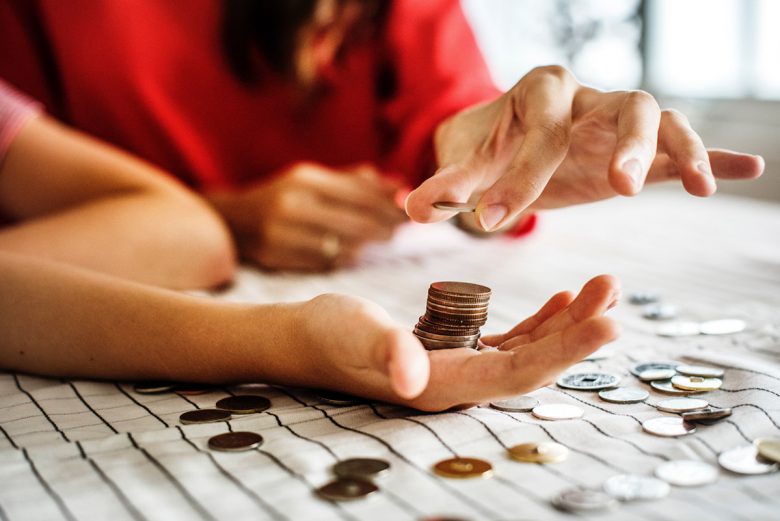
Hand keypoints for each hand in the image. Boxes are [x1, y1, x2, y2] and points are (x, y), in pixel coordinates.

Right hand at [211, 162, 406, 270]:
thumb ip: (356, 181)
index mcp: (305, 180)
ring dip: (367, 245)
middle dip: (384, 227)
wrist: (233, 220)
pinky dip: (344, 258)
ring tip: (381, 239)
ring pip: (342, 246)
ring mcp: (283, 234)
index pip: (359, 194)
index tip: (408, 211)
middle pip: (355, 222)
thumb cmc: (283, 197)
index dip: (388, 205)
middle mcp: (292, 205)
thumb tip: (400, 185)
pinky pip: (324, 262)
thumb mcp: (313, 180)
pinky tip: (353, 253)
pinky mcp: (277, 257)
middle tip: (401, 230)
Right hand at [295, 274, 619, 410]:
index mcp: (443, 385)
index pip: (518, 374)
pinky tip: (562, 301)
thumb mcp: (354, 334)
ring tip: (601, 289)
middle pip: (535, 363)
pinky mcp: (455, 351)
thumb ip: (386, 352)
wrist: (307, 337)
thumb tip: (412, 377)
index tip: (608, 324)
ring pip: (528, 350)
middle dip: (579, 332)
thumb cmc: (326, 335)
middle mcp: (460, 384)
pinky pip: (509, 340)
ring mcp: (460, 368)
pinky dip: (540, 321)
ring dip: (567, 323)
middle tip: (614, 292)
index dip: (566, 352)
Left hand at [405, 66, 764, 230]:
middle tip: (619, 188)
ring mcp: (615, 119)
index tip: (493, 222)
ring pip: (661, 118)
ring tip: (696, 186)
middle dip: (625, 144)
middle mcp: (586, 97)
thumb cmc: (487, 150)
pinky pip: (681, 144)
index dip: (517, 177)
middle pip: (623, 104)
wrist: (507, 141)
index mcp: (539, 93)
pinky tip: (745, 169)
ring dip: (678, 149)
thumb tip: (411, 208)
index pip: (539, 132)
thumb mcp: (465, 166)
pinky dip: (711, 156)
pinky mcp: (635, 147)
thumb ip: (444, 187)